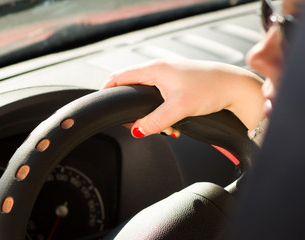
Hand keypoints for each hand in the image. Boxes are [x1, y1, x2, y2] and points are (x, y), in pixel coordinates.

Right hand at [102, 59, 264, 137]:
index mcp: (155, 69)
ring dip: (152, 117)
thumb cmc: (211, 88)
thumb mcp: (178, 107)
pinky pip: (161, 102)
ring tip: (166, 128)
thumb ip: (154, 120)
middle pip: (133, 90)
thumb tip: (136, 130)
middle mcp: (160, 71)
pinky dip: (163, 115)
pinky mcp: (177, 86)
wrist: (234, 88)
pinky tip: (174, 125)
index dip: (108, 89)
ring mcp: (169, 78)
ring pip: (148, 99)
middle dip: (135, 111)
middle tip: (140, 126)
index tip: (103, 103)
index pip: (120, 76)